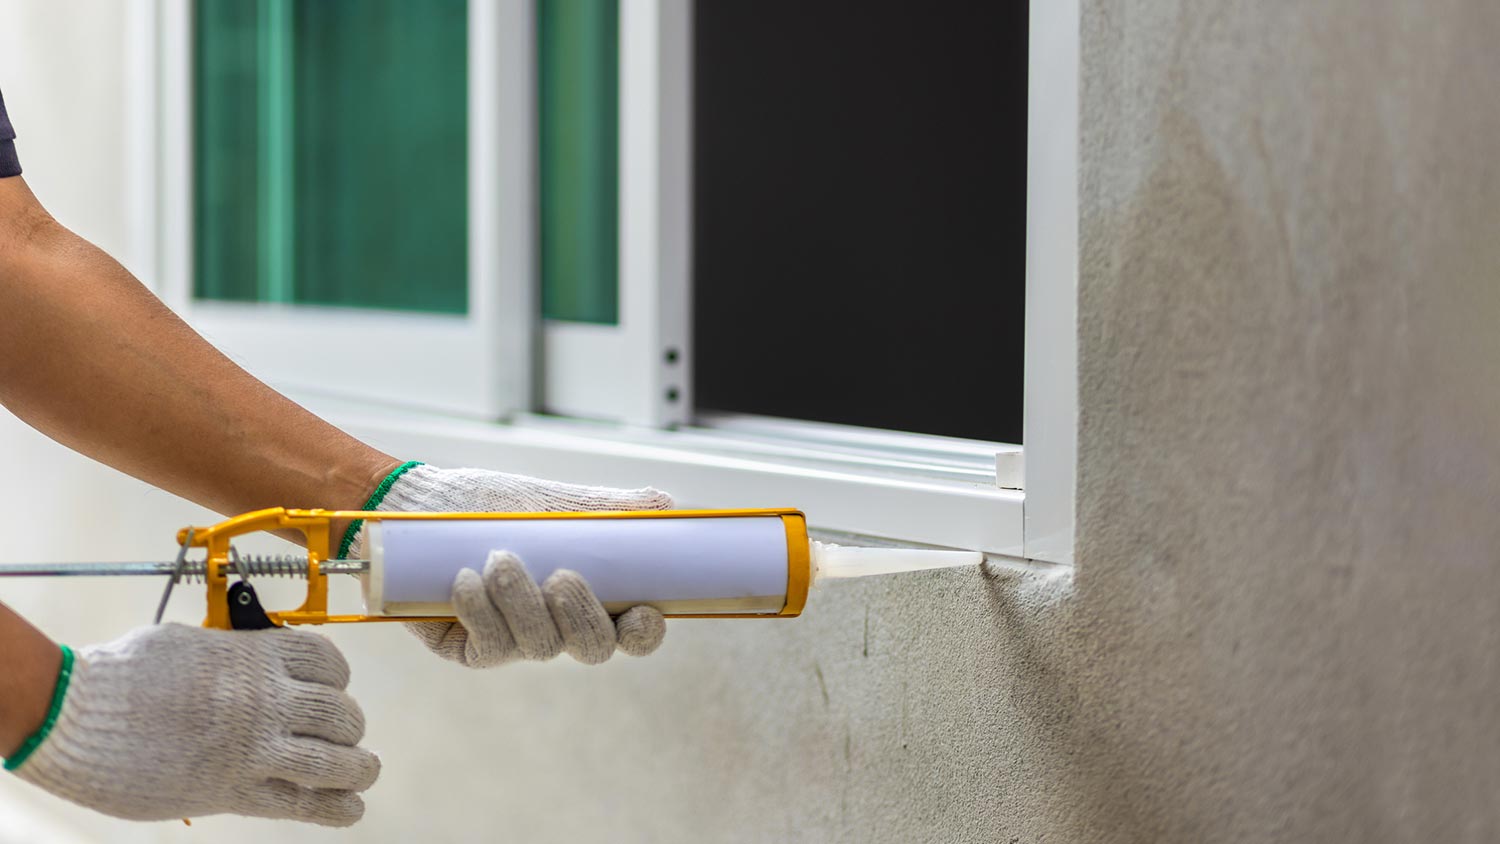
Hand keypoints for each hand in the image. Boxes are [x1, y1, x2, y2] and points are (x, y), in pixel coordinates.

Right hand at [13, 624, 377, 826]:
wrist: (78, 717)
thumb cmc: (123, 675)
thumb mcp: (189, 644)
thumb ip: (229, 656)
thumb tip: (246, 660)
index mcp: (256, 656)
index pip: (327, 661)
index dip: (337, 677)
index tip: (334, 687)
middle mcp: (267, 701)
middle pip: (339, 714)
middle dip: (348, 726)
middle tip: (344, 735)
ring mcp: (254, 748)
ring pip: (333, 762)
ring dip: (357, 767)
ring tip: (365, 770)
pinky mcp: (233, 791)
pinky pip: (302, 804)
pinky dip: (335, 808)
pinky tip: (351, 809)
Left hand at [350, 464, 671, 666]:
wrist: (421, 503)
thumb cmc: (490, 502)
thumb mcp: (553, 501)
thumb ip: (609, 508)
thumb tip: (668, 504)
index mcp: (591, 596)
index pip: (633, 632)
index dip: (645, 633)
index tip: (644, 611)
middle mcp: (557, 626)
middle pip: (594, 649)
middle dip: (583, 616)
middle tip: (562, 577)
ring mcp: (515, 642)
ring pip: (539, 646)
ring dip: (523, 603)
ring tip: (499, 558)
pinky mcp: (470, 649)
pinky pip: (488, 647)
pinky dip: (480, 612)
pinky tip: (464, 579)